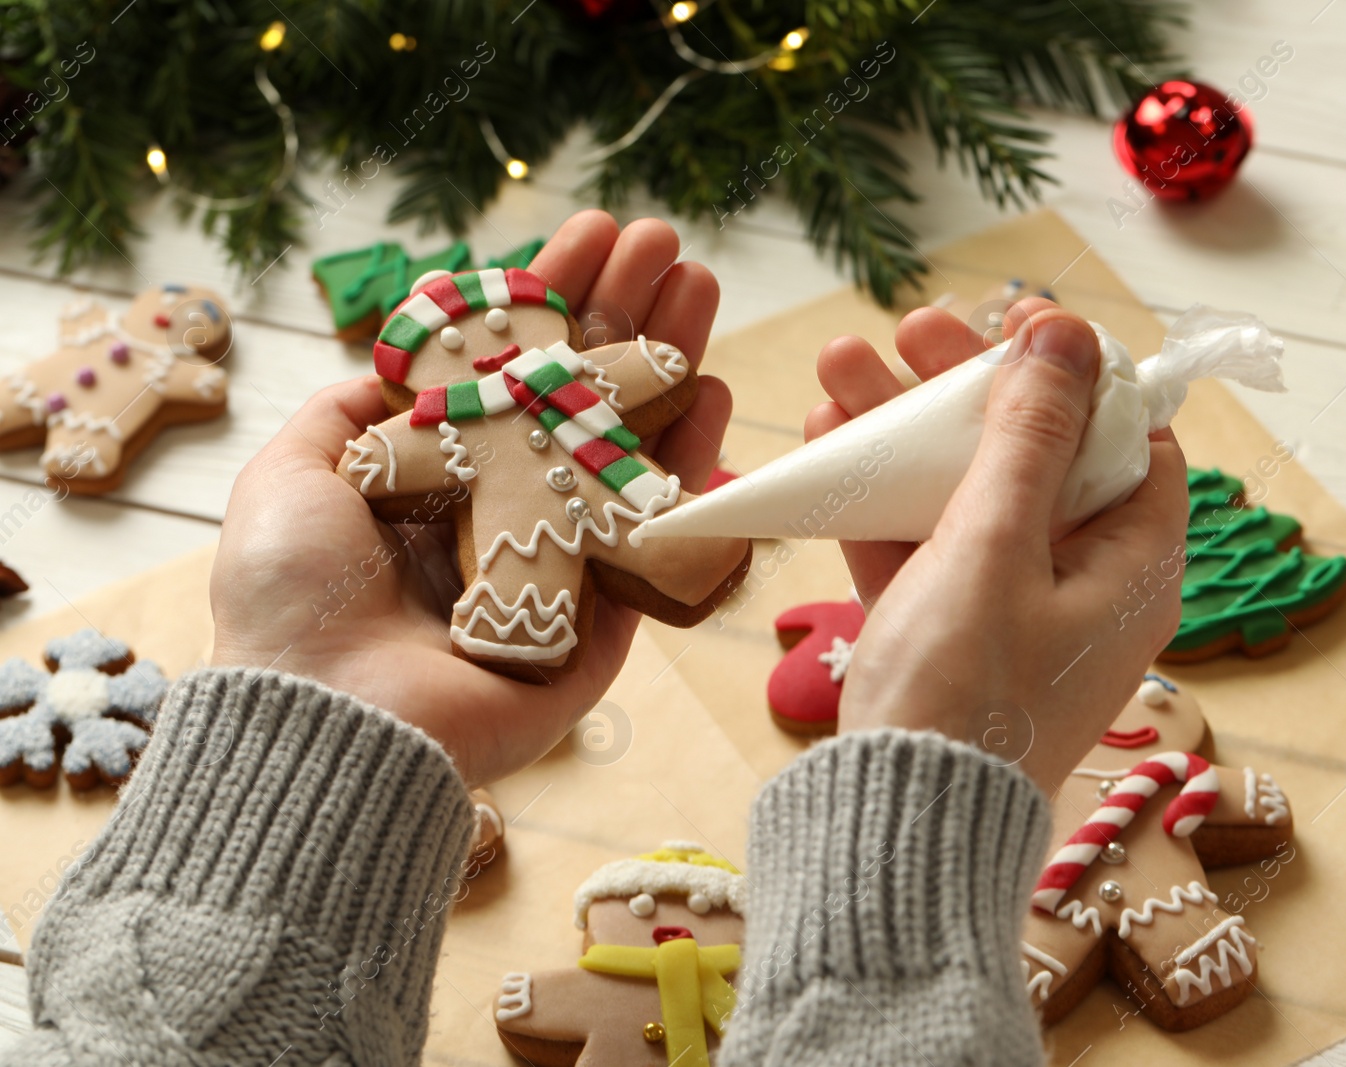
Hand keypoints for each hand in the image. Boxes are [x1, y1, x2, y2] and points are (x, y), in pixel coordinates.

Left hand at [210, 212, 729, 786]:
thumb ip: (350, 410)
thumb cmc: (293, 595)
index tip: (587, 236)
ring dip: (666, 362)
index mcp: (436, 478)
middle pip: (579, 395)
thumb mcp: (293, 472)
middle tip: (663, 242)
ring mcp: (561, 560)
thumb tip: (399, 357)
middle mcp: (503, 510)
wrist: (328, 714)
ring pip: (629, 447)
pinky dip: (692, 466)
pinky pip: (658, 533)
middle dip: (621, 313)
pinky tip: (710, 391)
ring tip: (699, 284)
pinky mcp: (605, 618)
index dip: (549, 300)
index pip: (509, 371)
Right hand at [806, 300, 1187, 793]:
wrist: (896, 824)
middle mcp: (1082, 585)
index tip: (1021, 327)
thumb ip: (1029, 436)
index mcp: (1131, 568)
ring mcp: (1010, 610)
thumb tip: (1070, 335)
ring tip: (840, 364)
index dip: (1080, 376)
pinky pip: (923, 544)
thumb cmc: (965, 690)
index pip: (1132, 444)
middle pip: (1034, 456)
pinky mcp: (949, 634)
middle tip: (911, 330)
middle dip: (966, 389)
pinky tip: (827, 439)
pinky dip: (880, 497)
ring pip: (965, 494)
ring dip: (905, 430)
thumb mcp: (996, 546)